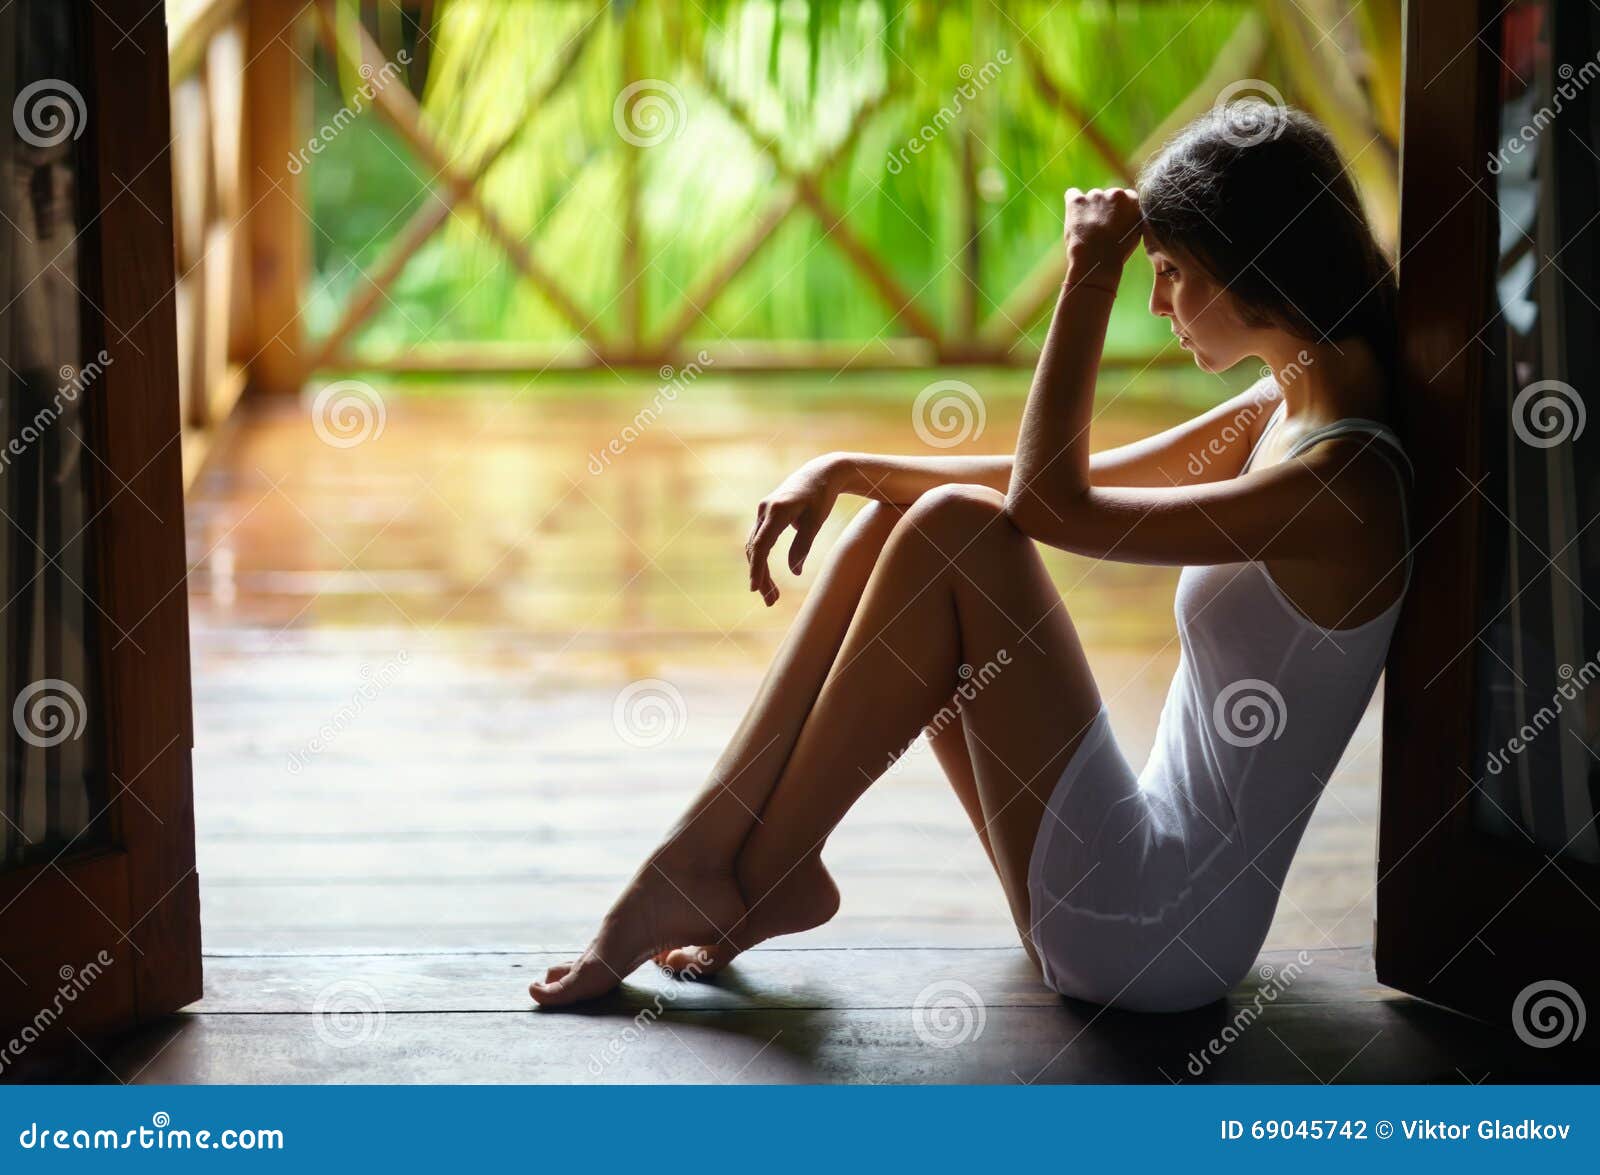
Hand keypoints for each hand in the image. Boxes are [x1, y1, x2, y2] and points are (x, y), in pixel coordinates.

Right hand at [745, 458, 839, 605]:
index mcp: (777, 511)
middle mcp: (764, 510)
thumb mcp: (816, 522)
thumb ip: (803, 546)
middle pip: (755, 549)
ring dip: (761, 571)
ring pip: (755, 547)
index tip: (755, 588)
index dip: (757, 568)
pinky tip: (768, 577)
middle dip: (761, 577)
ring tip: (773, 596)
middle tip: (772, 602)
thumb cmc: (821, 496)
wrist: (820, 472)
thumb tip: (794, 572)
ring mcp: (763, 512)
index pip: (761, 545)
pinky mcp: (765, 515)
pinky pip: (759, 541)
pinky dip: (762, 560)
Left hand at [1062, 187, 1141, 287]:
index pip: (1125, 196)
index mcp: (1133, 201)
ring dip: (1088, 209)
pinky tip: (1074, 217)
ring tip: (1087, 231)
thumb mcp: (1134, 233)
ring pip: (1090, 197)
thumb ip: (1132, 216)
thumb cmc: (1116, 253)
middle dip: (1103, 208)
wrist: (1097, 261)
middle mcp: (1116, 194)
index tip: (1113, 222)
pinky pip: (1072, 194)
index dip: (1117, 210)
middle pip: (1107, 196)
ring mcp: (1096, 195)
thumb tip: (1125, 210)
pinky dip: (1072, 204)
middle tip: (1099, 229)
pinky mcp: (1078, 200)